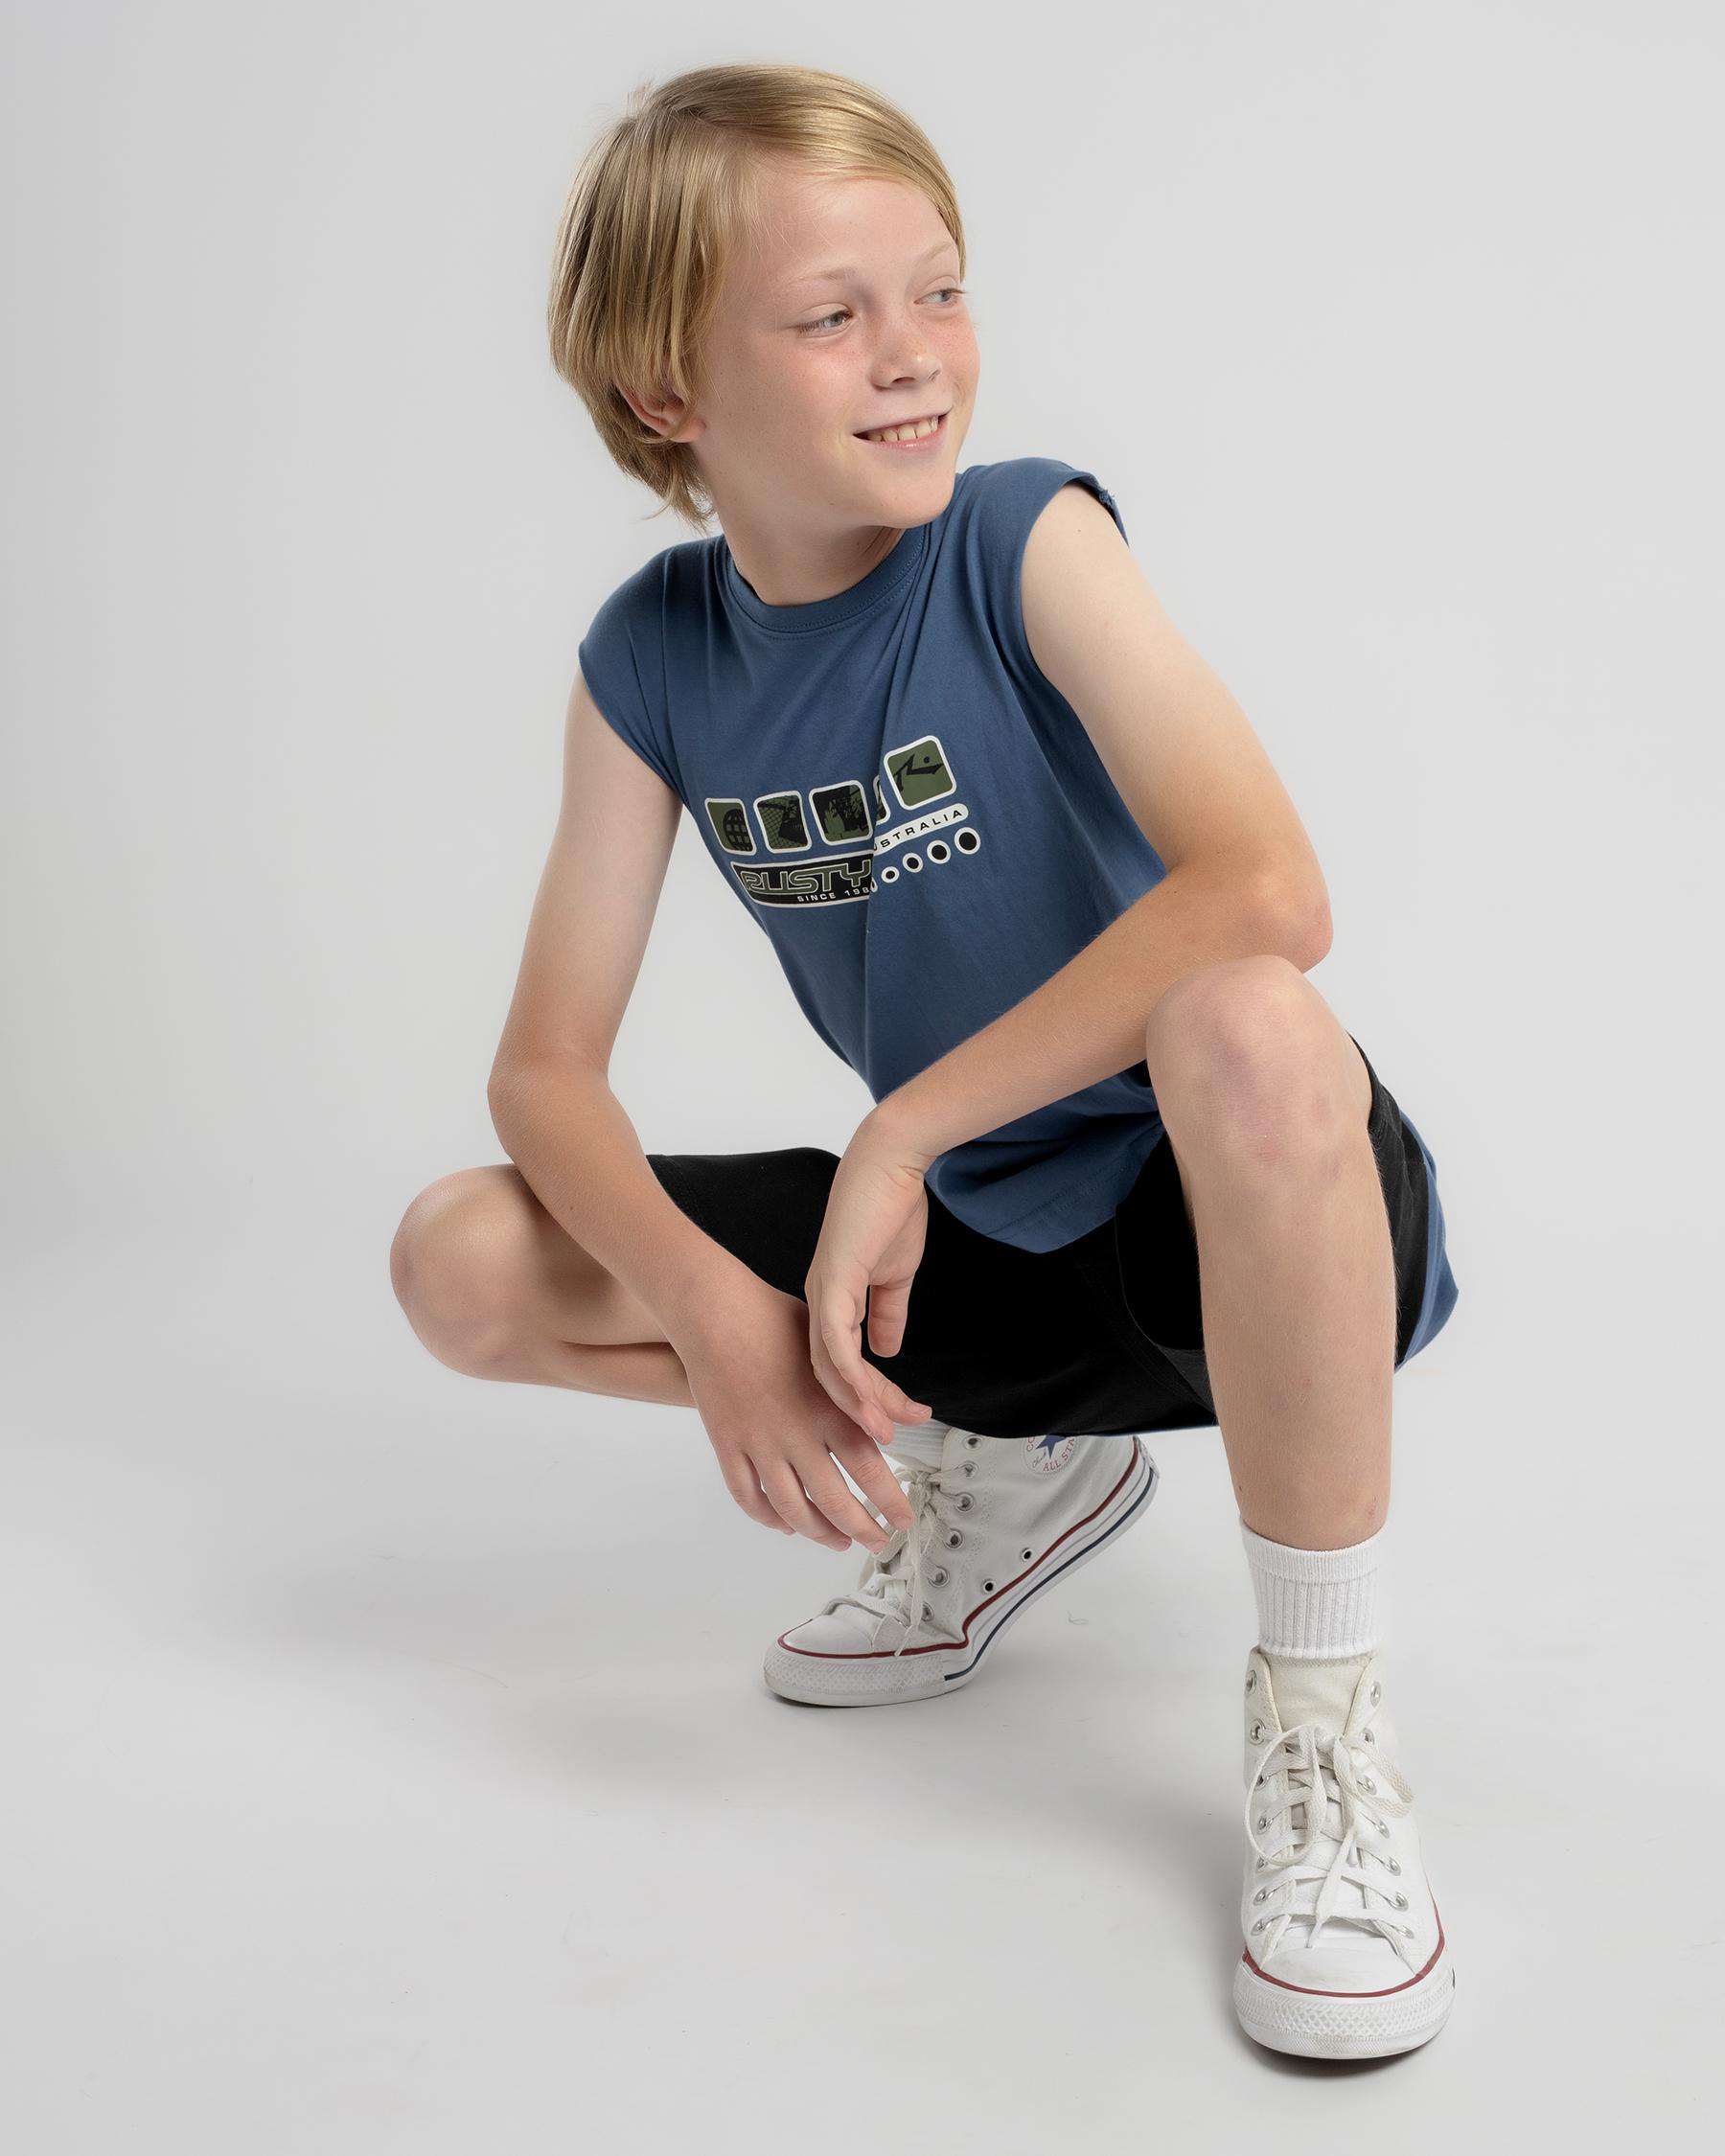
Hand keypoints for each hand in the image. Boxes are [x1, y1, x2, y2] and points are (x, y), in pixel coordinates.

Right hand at [671, 1276, 918, 1552]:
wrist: (714, 1313)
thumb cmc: (777, 1322)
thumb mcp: (834, 1351)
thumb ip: (877, 1390)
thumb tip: (920, 1415)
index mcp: (827, 1409)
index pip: (868, 1469)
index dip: (888, 1501)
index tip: (902, 1521)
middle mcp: (794, 1433)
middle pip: (832, 1499)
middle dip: (861, 1528)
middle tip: (877, 1541)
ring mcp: (757, 1443)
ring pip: (790, 1507)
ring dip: (818, 1532)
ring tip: (838, 1541)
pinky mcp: (727, 1445)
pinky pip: (748, 1495)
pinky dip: (768, 1517)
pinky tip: (785, 1525)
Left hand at [803, 1112, 938, 1451]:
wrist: (890, 1163)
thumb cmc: (891, 1208)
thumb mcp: (895, 1273)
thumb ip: (888, 1312)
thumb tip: (887, 1350)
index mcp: (832, 1299)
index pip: (843, 1361)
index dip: (867, 1394)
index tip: (897, 1417)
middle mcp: (819, 1301)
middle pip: (831, 1373)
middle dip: (862, 1409)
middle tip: (890, 1436)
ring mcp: (822, 1293)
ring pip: (830, 1365)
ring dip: (857, 1402)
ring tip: (882, 1431)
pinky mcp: (833, 1282)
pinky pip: (836, 1341)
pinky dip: (851, 1375)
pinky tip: (868, 1398)